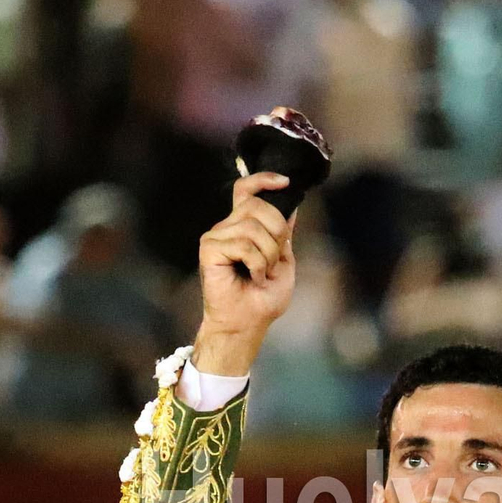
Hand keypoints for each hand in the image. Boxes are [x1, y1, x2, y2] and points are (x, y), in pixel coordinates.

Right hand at [195, 172, 296, 375]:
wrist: (249, 322)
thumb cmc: (264, 297)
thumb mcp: (284, 261)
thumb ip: (284, 234)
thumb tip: (292, 206)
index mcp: (244, 226)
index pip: (247, 190)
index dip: (264, 180)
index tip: (285, 182)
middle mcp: (228, 226)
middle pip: (259, 206)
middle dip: (278, 233)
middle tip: (274, 261)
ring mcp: (217, 236)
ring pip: (254, 227)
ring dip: (268, 255)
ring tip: (262, 273)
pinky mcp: (209, 249)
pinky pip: (244, 245)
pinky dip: (257, 264)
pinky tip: (252, 278)